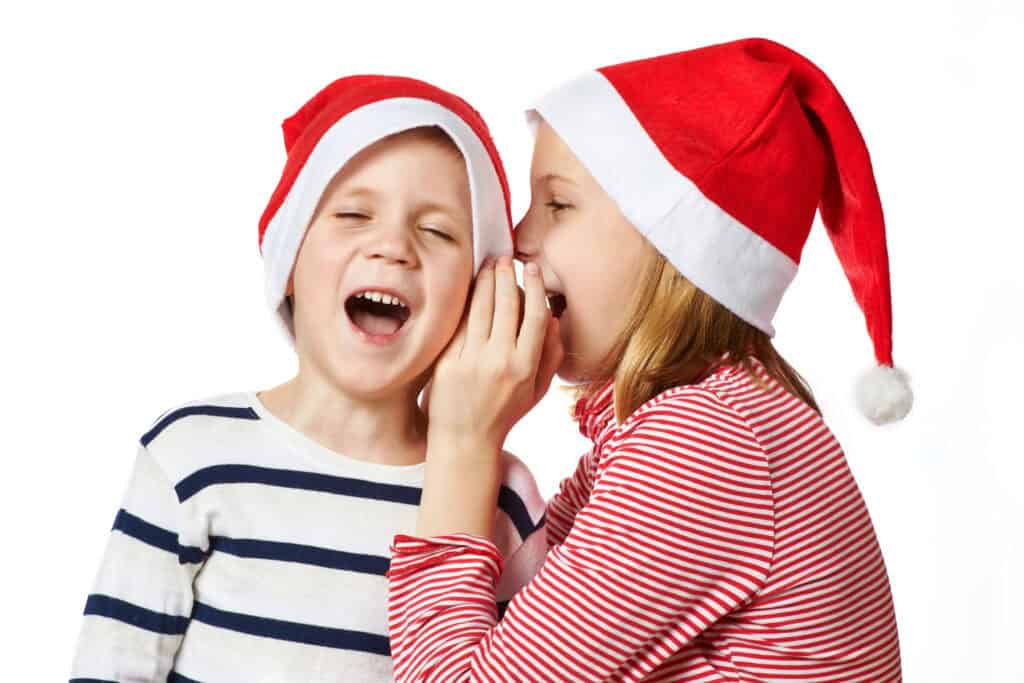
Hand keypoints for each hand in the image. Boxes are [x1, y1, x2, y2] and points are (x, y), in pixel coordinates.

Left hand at [426, 255, 563, 452]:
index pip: (534, 316)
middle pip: (506, 305)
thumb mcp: (537, 390)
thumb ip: (551, 355)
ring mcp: (471, 360)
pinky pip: (460, 323)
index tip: (531, 270)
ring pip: (480, 308)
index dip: (534, 287)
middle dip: (506, 276)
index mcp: (525, 367)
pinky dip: (466, 301)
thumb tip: (553, 319)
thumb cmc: (504, 413)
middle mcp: (499, 361)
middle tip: (505, 259)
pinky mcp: (448, 361)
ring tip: (488, 266)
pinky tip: (469, 288)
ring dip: (485, 281)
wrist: (465, 439)